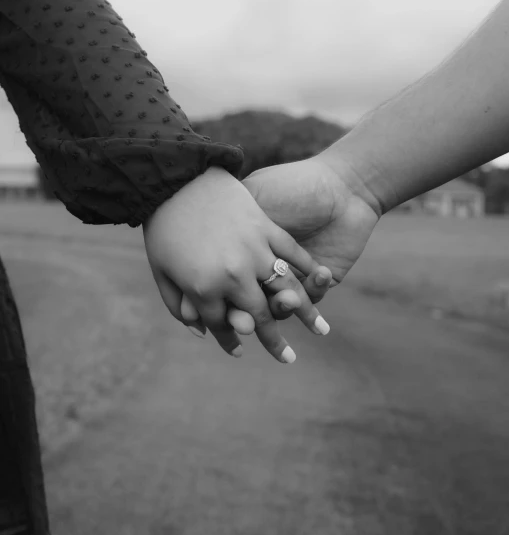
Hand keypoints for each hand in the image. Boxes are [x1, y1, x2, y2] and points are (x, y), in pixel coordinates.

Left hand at [142, 166, 331, 363]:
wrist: (174, 175)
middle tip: (288, 360)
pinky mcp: (267, 226)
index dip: (230, 340)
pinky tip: (323, 283)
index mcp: (203, 288)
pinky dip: (309, 271)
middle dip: (274, 342)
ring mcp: (253, 250)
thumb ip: (177, 305)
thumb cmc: (161, 225)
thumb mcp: (160, 271)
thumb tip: (199, 333)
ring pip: (286, 289)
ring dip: (306, 313)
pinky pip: (292, 254)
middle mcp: (233, 274)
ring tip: (322, 332)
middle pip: (258, 316)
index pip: (223, 324)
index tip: (240, 353)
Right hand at [178, 154, 378, 335]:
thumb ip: (228, 224)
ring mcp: (293, 279)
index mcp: (244, 253)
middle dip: (247, 318)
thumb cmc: (290, 186)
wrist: (339, 182)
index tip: (213, 313)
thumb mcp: (255, 198)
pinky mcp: (320, 282)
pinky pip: (313, 298)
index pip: (224, 287)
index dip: (217, 302)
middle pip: (250, 306)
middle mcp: (265, 270)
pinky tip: (321, 272)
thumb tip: (186, 254)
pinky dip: (315, 289)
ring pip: (281, 308)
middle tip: (248, 324)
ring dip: (284, 308)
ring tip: (290, 299)